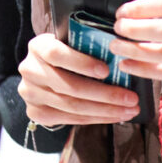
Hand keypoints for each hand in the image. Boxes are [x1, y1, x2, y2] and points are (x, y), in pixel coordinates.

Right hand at [17, 32, 139, 127]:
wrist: (42, 72)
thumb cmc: (66, 53)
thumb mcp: (71, 43)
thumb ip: (88, 46)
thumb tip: (123, 57)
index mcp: (38, 46)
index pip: (56, 54)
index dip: (82, 63)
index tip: (107, 70)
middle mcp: (30, 70)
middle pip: (69, 86)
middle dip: (105, 94)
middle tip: (131, 98)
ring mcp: (31, 94)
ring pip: (72, 106)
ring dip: (105, 110)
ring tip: (128, 110)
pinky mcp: (36, 113)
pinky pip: (70, 119)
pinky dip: (95, 119)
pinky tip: (113, 116)